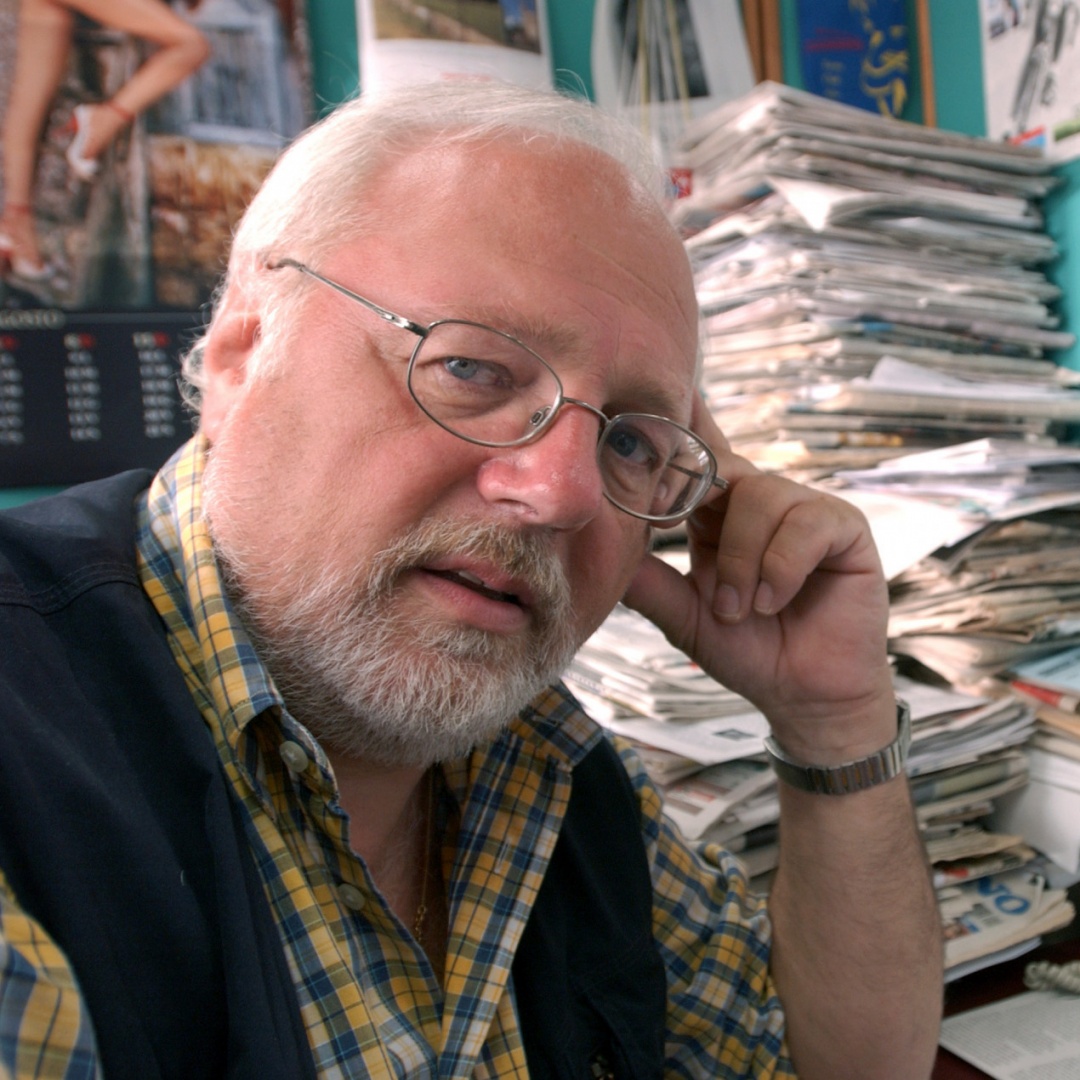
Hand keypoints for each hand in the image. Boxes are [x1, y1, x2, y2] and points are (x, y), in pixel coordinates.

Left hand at [622, 398, 895, 758]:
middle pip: (721, 466)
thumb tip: (594, 546)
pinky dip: (780, 568)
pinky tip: (773, 602)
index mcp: (719, 513)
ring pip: (760, 497)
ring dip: (741, 562)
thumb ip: (647, 581)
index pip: (697, 456)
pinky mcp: (844, 527)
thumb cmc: (747, 650)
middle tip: (672, 526)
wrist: (802, 696)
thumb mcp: (683, 615)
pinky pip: (804, 525)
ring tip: (739, 609)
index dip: (677, 426)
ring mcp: (804, 510)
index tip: (642, 404)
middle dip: (695, 492)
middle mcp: (761, 501)